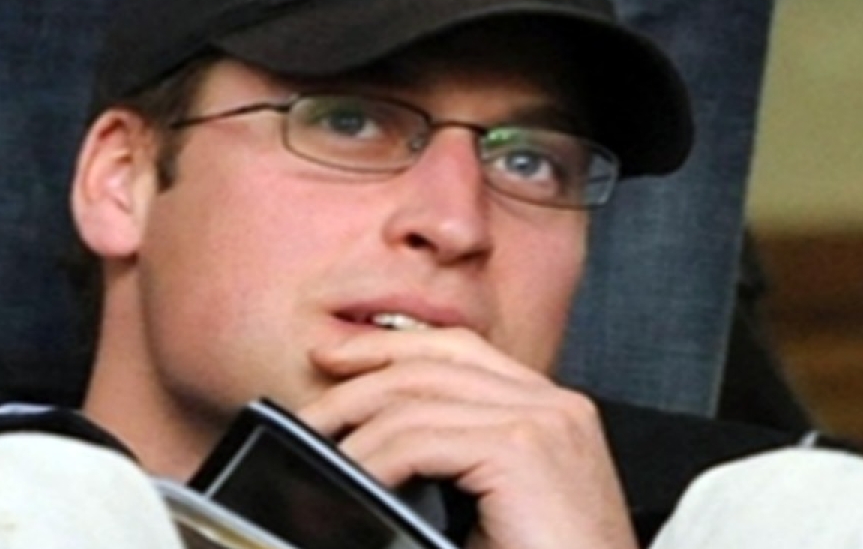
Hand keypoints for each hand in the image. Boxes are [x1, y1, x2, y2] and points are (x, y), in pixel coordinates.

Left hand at [298, 329, 638, 548]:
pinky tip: (350, 484)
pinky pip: (419, 440)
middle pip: (436, 358)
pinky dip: (372, 461)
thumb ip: (452, 469)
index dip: (391, 348)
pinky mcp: (523, 451)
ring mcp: (543, 422)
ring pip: (417, 397)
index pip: (460, 352)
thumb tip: (375, 454)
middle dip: (359, 378)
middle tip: (307, 414)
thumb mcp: (492, 514)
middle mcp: (555, 405)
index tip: (338, 363)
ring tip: (314, 457)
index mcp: (553, 414)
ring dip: (353, 428)